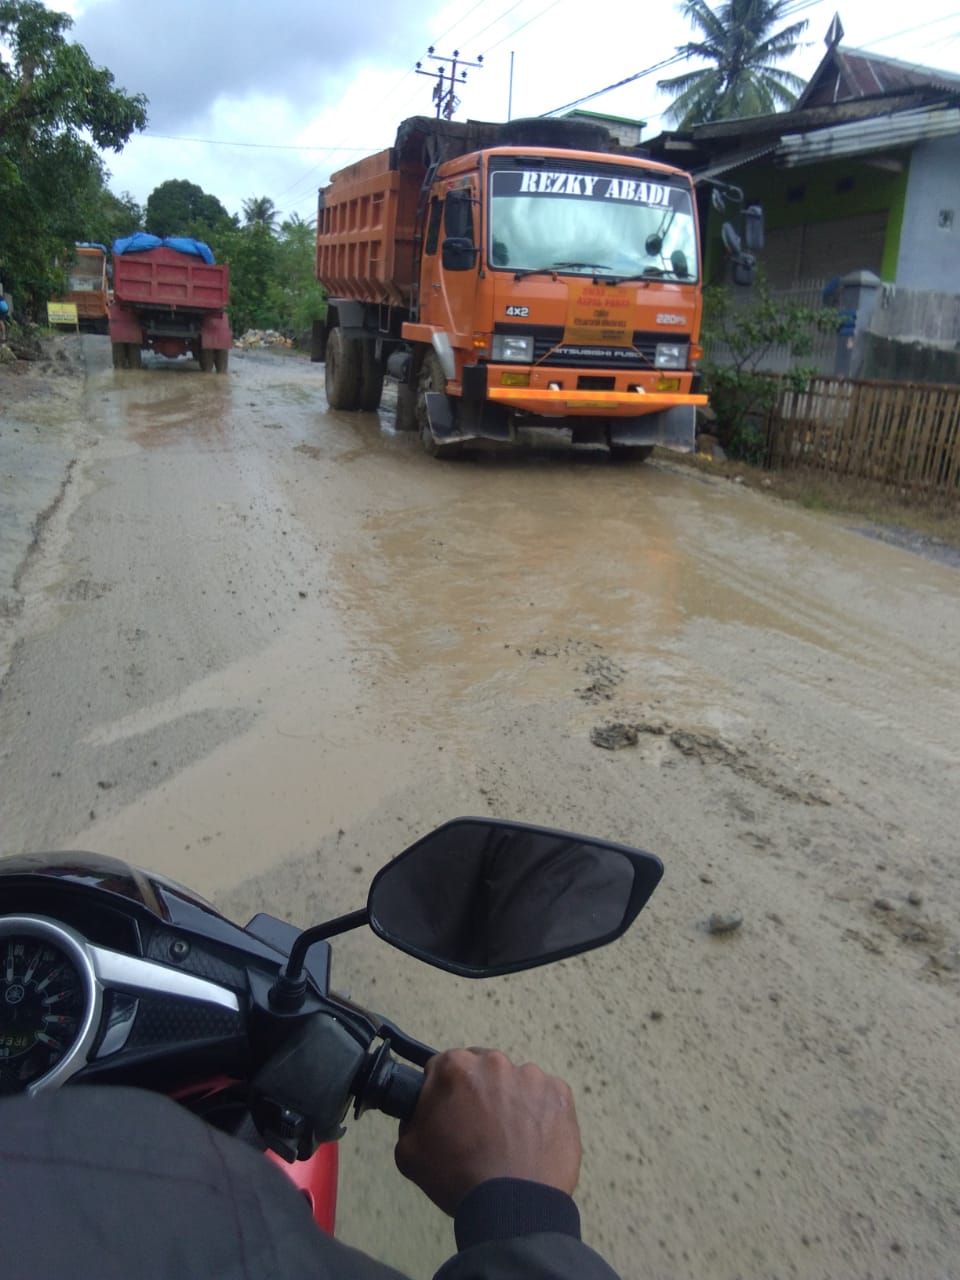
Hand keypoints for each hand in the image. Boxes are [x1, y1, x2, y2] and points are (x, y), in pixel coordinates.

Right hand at [394, 1047, 581, 1215]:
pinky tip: (531, 1141)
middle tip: (479, 1131)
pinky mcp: (560, 1095)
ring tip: (509, 1141)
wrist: (512, 1207)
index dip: (444, 1094)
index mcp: (456, 1067)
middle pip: (482, 1071)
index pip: (444, 1069)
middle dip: (478, 1094)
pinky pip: (545, 1097)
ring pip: (515, 1084)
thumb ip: (411, 1119)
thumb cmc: (460, 1178)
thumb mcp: (409, 1152)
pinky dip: (539, 1113)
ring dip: (510, 1103)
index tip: (450, 1115)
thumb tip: (423, 1111)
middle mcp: (495, 1062)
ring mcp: (532, 1076)